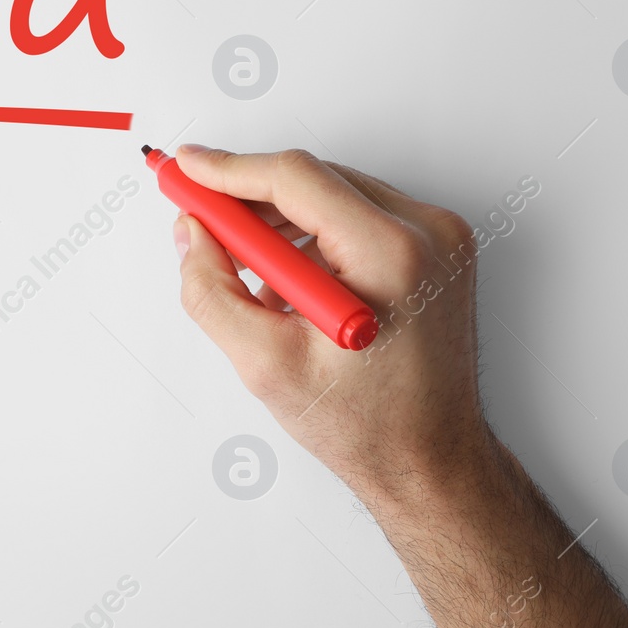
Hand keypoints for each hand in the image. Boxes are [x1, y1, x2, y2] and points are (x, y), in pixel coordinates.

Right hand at [172, 145, 488, 498]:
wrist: (430, 460)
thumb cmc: (368, 425)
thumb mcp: (264, 364)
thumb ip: (211, 290)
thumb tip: (190, 234)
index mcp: (393, 254)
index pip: (296, 179)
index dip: (229, 169)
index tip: (186, 166)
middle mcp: (428, 234)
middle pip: (316, 180)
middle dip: (250, 198)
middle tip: (200, 219)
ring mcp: (441, 238)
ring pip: (335, 195)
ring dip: (282, 223)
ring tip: (250, 278)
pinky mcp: (438, 249)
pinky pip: (360, 216)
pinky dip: (316, 238)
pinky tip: (292, 286)